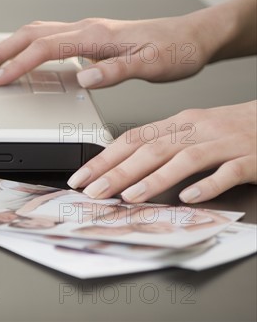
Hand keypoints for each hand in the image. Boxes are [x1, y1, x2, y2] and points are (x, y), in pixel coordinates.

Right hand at [0, 12, 227, 87]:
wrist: (192, 36)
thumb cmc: (175, 50)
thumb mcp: (153, 65)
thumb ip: (116, 71)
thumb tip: (84, 78)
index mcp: (95, 36)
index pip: (43, 48)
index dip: (16, 65)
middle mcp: (85, 29)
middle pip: (28, 35)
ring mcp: (84, 30)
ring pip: (33, 32)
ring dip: (6, 47)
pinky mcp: (87, 37)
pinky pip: (45, 37)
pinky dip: (23, 46)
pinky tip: (19, 58)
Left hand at [66, 101, 256, 203]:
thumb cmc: (230, 130)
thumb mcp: (190, 132)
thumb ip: (160, 147)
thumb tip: (121, 168)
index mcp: (178, 124)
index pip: (132, 139)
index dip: (104, 158)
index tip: (81, 177)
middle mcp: (196, 130)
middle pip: (151, 149)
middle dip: (118, 171)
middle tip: (94, 191)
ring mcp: (223, 143)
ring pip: (184, 159)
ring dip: (155, 179)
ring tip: (131, 196)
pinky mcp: (250, 158)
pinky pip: (227, 172)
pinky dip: (207, 184)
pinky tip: (190, 197)